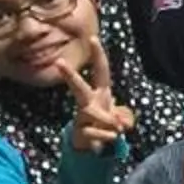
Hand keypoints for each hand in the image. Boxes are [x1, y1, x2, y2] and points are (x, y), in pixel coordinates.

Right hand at [65, 38, 134, 154]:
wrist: (92, 146)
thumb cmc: (106, 123)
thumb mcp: (121, 118)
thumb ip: (124, 117)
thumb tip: (120, 123)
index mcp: (101, 92)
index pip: (100, 70)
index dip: (98, 55)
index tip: (93, 37)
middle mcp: (88, 101)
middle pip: (79, 87)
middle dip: (70, 76)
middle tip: (58, 63)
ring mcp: (82, 116)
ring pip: (90, 112)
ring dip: (108, 121)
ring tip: (118, 130)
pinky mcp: (80, 131)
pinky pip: (96, 132)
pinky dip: (108, 137)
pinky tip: (109, 139)